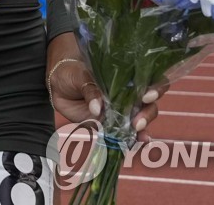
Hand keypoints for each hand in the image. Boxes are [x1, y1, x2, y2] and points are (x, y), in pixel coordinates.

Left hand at [49, 57, 166, 142]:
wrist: (58, 84)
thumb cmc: (72, 72)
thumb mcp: (79, 75)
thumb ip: (90, 89)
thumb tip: (97, 108)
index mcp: (126, 76)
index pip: (150, 79)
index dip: (155, 87)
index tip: (147, 95)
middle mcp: (129, 93)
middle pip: (150, 103)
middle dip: (148, 113)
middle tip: (137, 121)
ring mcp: (121, 109)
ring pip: (141, 118)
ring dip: (142, 126)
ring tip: (136, 130)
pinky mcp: (111, 123)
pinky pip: (126, 132)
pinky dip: (133, 138)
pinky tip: (138, 142)